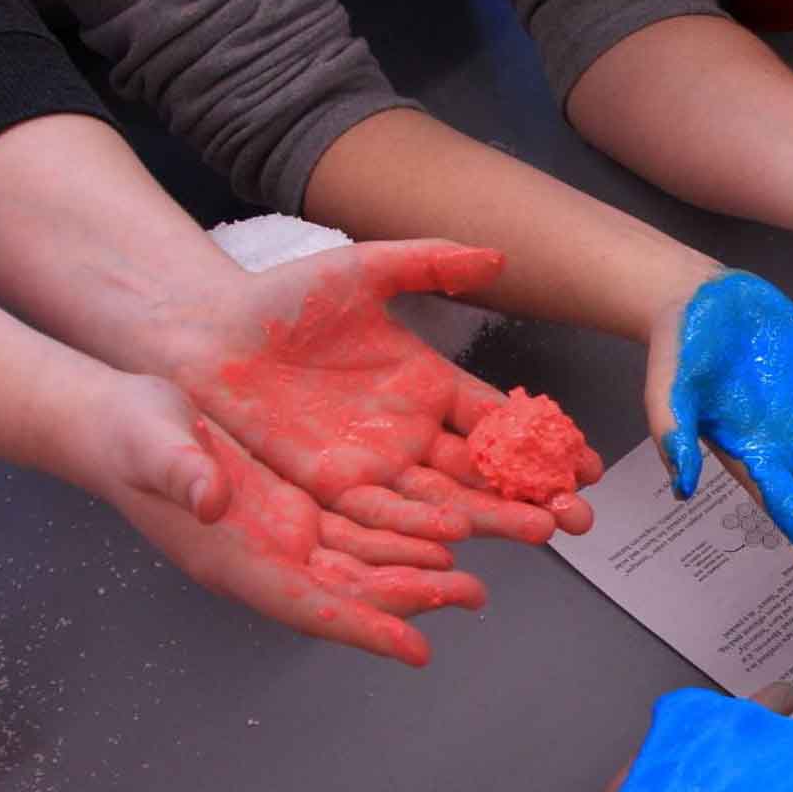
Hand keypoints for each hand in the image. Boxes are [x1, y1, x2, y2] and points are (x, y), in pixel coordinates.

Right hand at [110, 403, 487, 667]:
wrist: (117, 418)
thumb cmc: (124, 435)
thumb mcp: (150, 443)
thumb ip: (179, 472)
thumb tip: (209, 498)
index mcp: (234, 559)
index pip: (310, 606)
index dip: (363, 629)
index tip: (415, 649)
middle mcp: (268, 558)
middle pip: (352, 592)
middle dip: (412, 600)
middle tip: (472, 597)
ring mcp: (284, 537)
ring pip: (364, 565)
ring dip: (418, 572)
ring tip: (472, 578)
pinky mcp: (295, 511)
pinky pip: (359, 532)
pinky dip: (401, 537)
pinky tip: (443, 536)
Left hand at [168, 239, 598, 543]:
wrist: (207, 331)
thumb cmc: (282, 298)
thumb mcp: (364, 268)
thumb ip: (431, 263)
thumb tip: (500, 256)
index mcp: (430, 383)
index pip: (501, 420)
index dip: (545, 442)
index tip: (585, 465)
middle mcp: (412, 431)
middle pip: (486, 471)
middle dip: (536, 494)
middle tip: (580, 515)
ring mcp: (376, 463)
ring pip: (448, 498)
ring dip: (496, 519)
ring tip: (543, 532)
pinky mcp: (334, 485)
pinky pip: (386, 512)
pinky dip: (424, 525)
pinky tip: (464, 534)